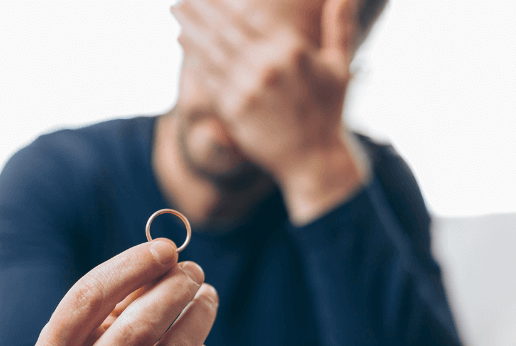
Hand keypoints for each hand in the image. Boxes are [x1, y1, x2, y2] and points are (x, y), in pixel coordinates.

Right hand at [31, 239, 217, 345]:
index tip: (167, 248)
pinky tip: (198, 344)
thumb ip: (124, 286)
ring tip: (206, 297)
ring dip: (199, 317)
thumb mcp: (92, 318)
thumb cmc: (95, 345)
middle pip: (139, 330)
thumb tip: (171, 257)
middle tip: (193, 272)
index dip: (132, 266)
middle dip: (174, 291)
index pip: (89, 298)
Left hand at [172, 0, 367, 221]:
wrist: (315, 159)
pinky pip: (209, 76)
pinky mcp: (234, 109)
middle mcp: (268, 64)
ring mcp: (249, 87)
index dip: (227, 1)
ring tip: (175, 10)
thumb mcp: (340, 66)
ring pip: (212, 48)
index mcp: (292, 50)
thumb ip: (339, 26)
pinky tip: (180, 41)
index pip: (251, 15)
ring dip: (190, 27)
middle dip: (201, 8)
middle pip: (226, 27)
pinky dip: (193, 56)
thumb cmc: (329, 112)